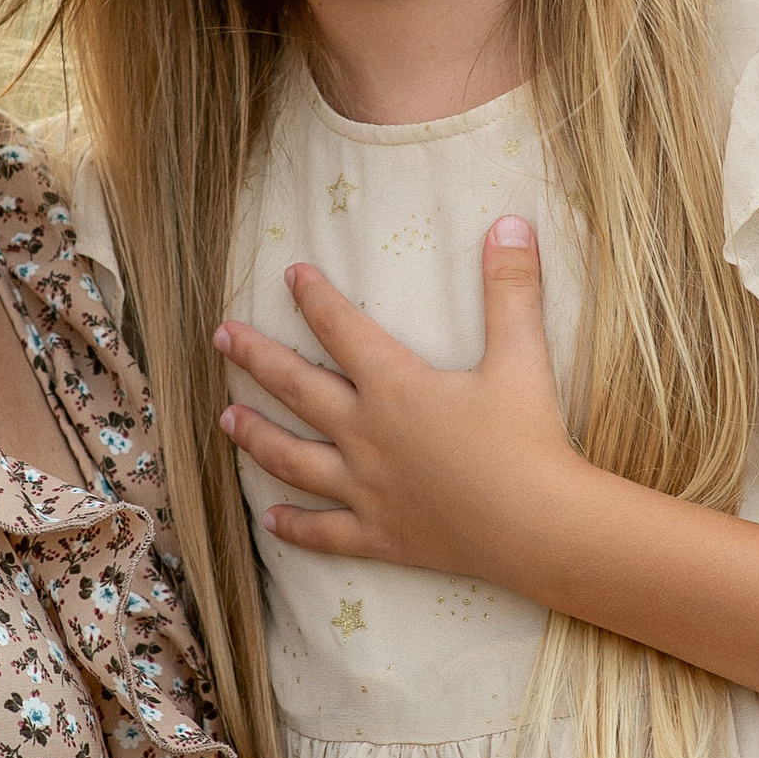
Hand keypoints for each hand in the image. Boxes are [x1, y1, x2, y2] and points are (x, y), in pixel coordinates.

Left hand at [215, 217, 577, 577]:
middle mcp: (365, 435)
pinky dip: (295, 526)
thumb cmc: (529, 440)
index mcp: (394, 386)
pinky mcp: (380, 534)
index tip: (291, 274)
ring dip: (256, 437)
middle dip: (256, 358)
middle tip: (221, 337)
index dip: (315, 297)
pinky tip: (271, 520)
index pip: (342, 329)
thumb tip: (509, 223)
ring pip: (294, 459)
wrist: (537, 526)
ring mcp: (366, 489)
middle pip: (297, 388)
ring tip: (225, 421)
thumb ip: (511, 288)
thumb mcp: (522, 356)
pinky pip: (325, 532)